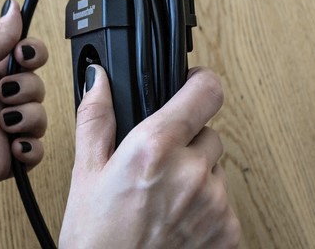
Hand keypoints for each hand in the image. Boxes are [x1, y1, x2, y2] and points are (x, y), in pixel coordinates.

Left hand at [0, 0, 48, 192]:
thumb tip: (14, 6)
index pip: (29, 62)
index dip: (34, 56)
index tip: (24, 55)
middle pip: (37, 88)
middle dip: (26, 88)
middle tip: (1, 93)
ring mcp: (3, 131)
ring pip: (39, 119)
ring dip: (26, 116)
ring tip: (2, 121)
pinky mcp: (6, 159)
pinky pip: (35, 152)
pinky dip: (30, 148)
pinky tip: (13, 143)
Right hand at [60, 66, 239, 247]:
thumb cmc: (96, 240)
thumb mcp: (85, 173)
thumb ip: (96, 117)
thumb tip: (99, 80)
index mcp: (154, 148)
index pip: (207, 91)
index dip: (199, 83)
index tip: (191, 87)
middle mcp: (191, 172)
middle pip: (210, 133)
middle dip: (188, 142)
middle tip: (157, 166)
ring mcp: (215, 204)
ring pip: (216, 169)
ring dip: (197, 176)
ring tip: (162, 200)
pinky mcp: (230, 231)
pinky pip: (224, 202)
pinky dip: (205, 206)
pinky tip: (176, 221)